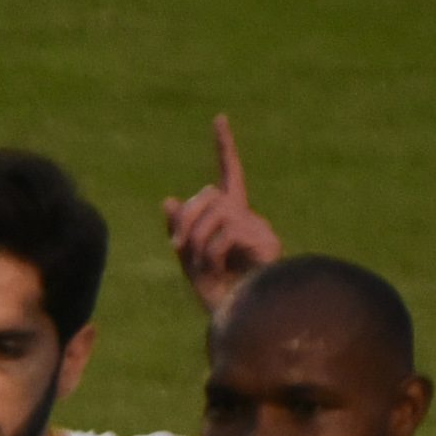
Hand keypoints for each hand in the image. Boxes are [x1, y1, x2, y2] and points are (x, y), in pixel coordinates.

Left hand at [163, 113, 279, 320]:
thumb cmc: (215, 291)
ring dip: (196, 240)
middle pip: (207, 195)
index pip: (228, 174)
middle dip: (186, 221)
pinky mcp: (266, 241)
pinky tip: (219, 267)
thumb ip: (181, 229)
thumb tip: (169, 200)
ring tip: (202, 263)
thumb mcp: (188, 258)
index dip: (225, 147)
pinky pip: (226, 233)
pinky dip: (211, 253)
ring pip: (215, 212)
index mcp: (228, 216)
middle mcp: (245, 215)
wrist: (237, 316)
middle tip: (178, 247)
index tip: (219, 119)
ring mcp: (257, 227)